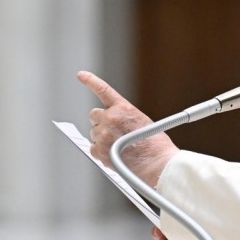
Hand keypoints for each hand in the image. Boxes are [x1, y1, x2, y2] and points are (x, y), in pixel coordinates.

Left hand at [78, 71, 178, 186]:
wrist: (158, 164)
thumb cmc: (156, 146)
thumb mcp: (144, 123)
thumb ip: (125, 120)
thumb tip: (115, 127)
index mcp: (123, 108)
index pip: (103, 90)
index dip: (90, 81)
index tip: (81, 75)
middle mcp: (110, 118)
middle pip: (94, 116)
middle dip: (101, 123)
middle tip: (113, 133)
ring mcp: (103, 134)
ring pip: (94, 134)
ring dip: (102, 139)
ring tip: (120, 148)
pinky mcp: (99, 151)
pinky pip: (93, 149)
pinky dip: (101, 153)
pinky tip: (116, 156)